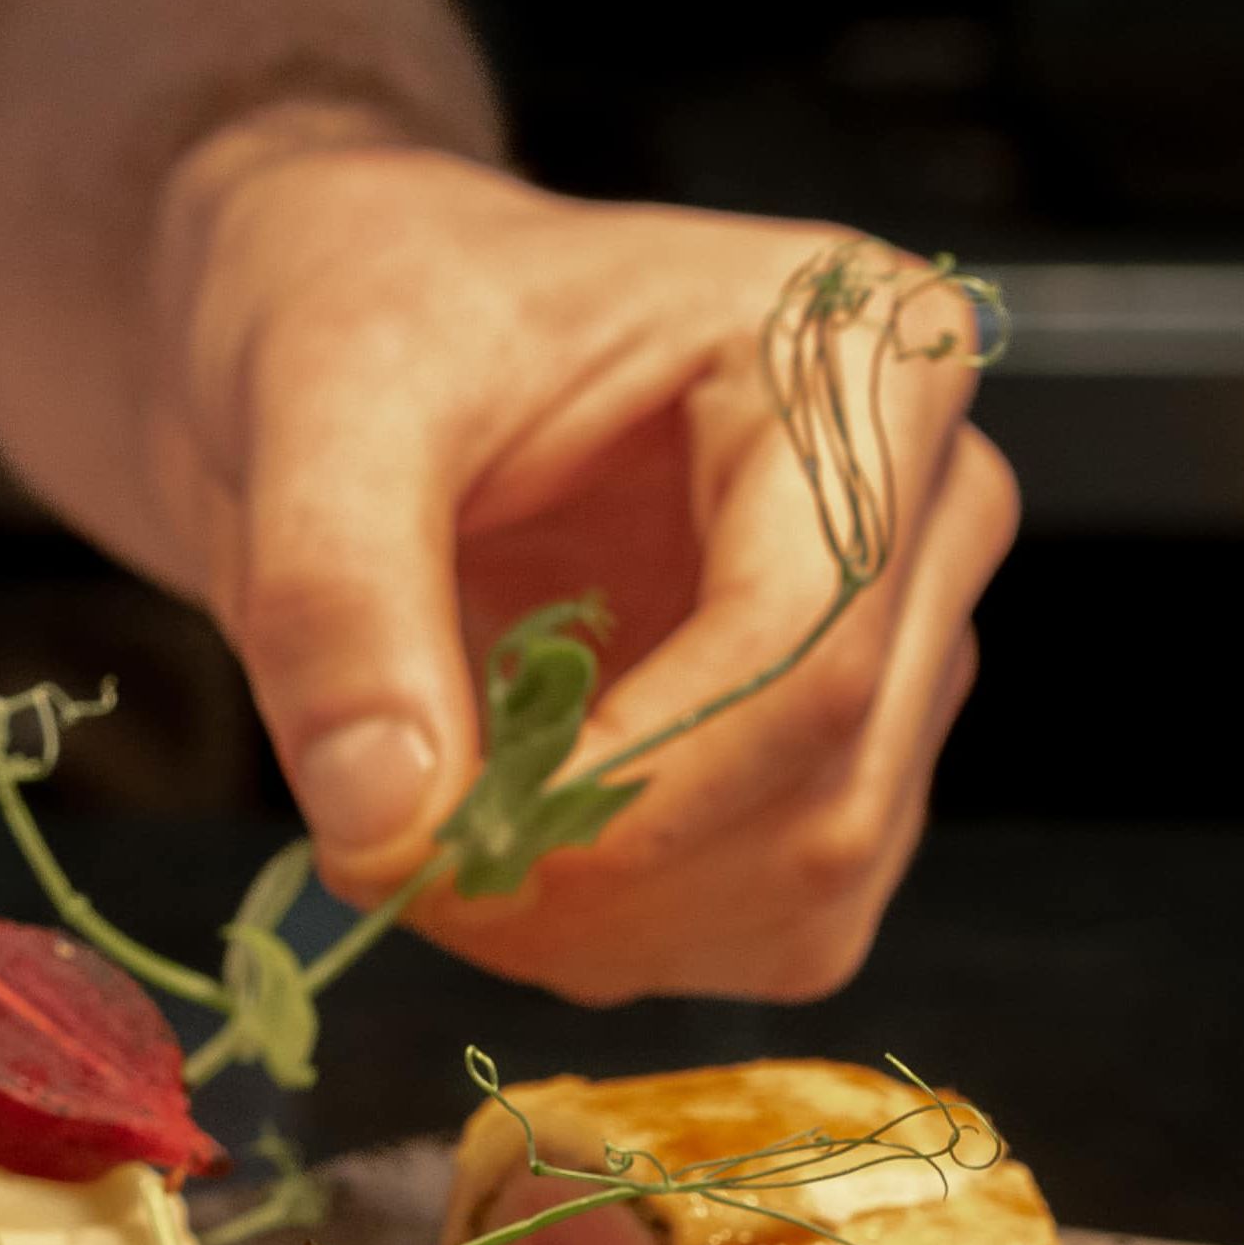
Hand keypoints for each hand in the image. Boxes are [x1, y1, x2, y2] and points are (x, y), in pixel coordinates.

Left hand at [155, 130, 1015, 1006]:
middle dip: (592, 878)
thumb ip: (335, 599)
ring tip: (421, 831)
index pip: (808, 648)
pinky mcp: (840, 760)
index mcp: (859, 358)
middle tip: (387, 849)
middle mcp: (925, 508)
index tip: (437, 846)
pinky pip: (773, 931)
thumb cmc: (372, 303)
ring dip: (597, 928)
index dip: (629, 793)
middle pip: (825, 795)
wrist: (357, 329)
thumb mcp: (318, 400)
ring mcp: (900, 648)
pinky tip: (500, 850)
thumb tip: (389, 821)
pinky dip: (619, 941)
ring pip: (809, 894)